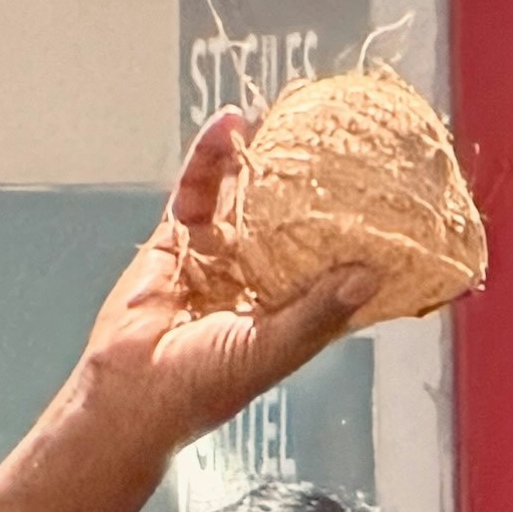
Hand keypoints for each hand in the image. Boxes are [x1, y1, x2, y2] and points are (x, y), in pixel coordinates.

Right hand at [66, 110, 387, 475]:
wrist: (131, 391)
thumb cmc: (203, 387)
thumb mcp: (272, 350)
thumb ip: (319, 313)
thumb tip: (369, 275)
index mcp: (287, 311)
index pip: (329, 264)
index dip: (353, 234)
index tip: (381, 196)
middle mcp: (256, 279)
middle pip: (289, 221)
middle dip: (309, 185)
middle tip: (336, 141)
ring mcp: (216, 254)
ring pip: (243, 196)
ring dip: (259, 159)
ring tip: (283, 120)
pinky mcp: (178, 236)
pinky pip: (197, 187)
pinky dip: (210, 155)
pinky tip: (229, 125)